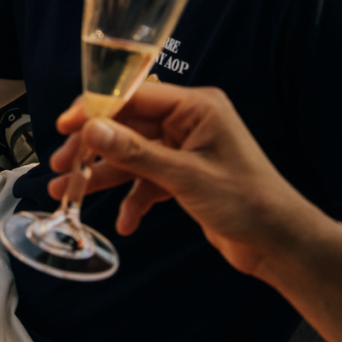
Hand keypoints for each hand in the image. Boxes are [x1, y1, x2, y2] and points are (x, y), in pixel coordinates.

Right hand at [49, 82, 316, 276]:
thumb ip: (135, 152)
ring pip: (131, 156)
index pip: (133, 96)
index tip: (65, 126)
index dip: (94, 109)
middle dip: (91, 148)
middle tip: (60, 165)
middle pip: (126, 127)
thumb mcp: (185, 176)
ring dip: (102, 175)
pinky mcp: (184, 176)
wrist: (282, 245)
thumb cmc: (249, 203)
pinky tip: (125, 221)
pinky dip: (132, 199)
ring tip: (68, 193)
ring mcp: (185, 150)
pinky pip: (146, 180)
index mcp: (196, 107)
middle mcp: (189, 123)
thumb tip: (92, 129)